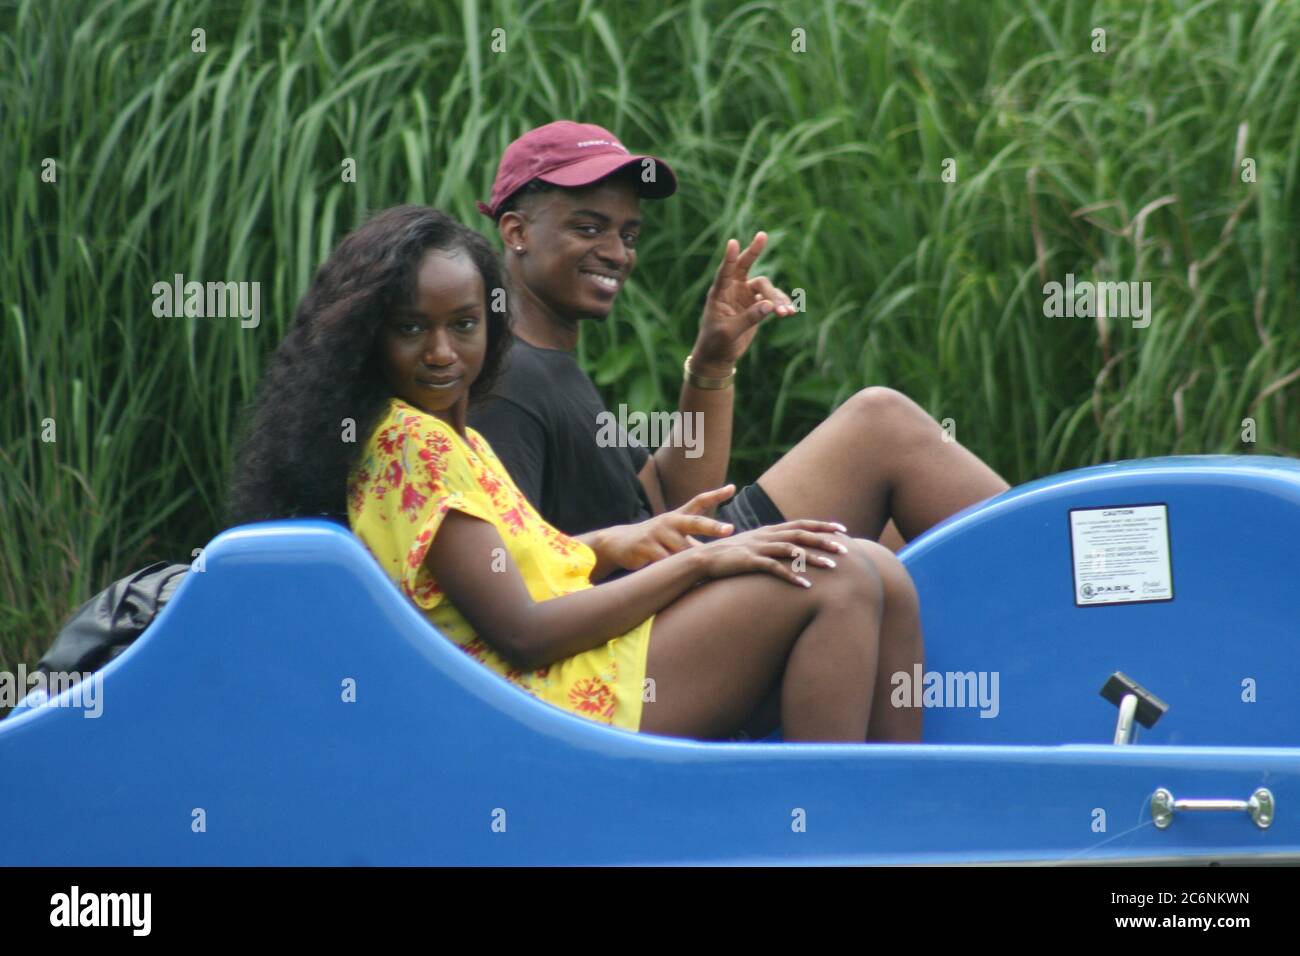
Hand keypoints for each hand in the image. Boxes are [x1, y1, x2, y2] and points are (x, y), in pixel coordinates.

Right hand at [600, 485, 738, 571]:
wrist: (619, 542)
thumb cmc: (655, 541)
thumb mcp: (673, 536)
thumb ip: (693, 541)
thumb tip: (718, 554)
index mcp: (678, 516)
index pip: (699, 501)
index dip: (716, 495)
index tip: (732, 488)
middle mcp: (669, 521)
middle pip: (694, 522)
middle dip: (712, 526)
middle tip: (730, 529)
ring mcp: (657, 532)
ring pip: (681, 550)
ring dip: (688, 560)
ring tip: (693, 567)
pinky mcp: (645, 546)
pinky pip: (665, 561)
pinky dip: (671, 568)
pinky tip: (673, 573)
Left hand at [692, 232, 796, 371]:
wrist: (719, 357)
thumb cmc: (717, 343)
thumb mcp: (729, 332)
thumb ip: (749, 318)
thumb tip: (769, 305)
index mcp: (719, 294)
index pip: (725, 272)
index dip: (730, 258)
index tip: (733, 243)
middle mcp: (732, 290)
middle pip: (746, 266)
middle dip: (754, 251)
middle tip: (763, 235)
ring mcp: (746, 296)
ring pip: (765, 287)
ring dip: (777, 298)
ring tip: (786, 313)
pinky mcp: (757, 305)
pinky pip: (772, 300)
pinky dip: (781, 305)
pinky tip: (789, 312)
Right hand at [694, 520, 850, 587]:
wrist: (703, 559)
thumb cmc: (730, 555)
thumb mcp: (753, 545)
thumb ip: (770, 544)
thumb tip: (788, 550)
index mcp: (769, 530)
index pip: (801, 524)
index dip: (822, 525)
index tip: (842, 529)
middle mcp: (766, 535)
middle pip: (801, 534)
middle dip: (824, 541)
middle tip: (845, 549)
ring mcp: (758, 547)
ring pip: (792, 550)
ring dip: (813, 558)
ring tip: (833, 567)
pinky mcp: (750, 561)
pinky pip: (774, 568)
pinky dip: (791, 576)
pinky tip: (805, 585)